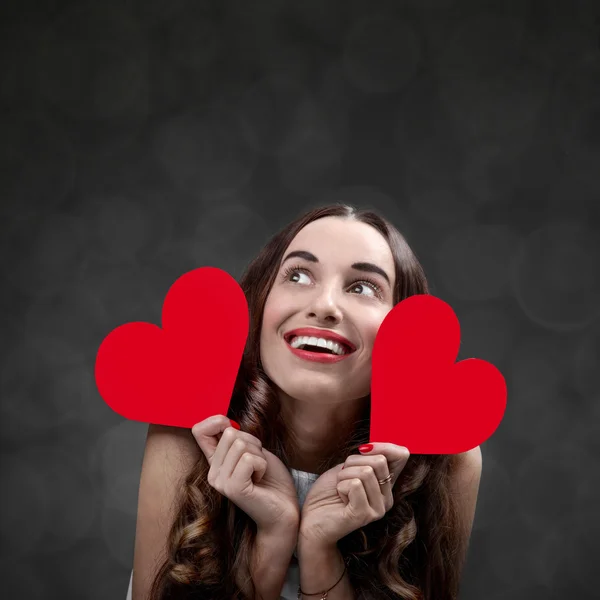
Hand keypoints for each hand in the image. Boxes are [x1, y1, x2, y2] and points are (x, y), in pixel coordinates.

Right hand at [192, 414, 299, 533]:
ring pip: (240, 444)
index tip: (234, 428)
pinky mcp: (233, 488)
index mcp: (215, 462)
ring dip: (259, 455)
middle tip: (257, 463)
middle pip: (229, 433)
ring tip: (259, 473)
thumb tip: (223, 420)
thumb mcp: (253, 451)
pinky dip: (261, 465)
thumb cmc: (272, 480)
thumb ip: (237, 438)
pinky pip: (248, 459)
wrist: (284, 511)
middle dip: (252, 443)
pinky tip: (260, 481)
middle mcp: (212, 473)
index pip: (199, 430)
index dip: (216, 421)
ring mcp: (220, 482)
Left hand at [299, 443, 409, 547]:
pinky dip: (341, 486)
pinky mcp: (365, 515)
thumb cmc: (328, 492)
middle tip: (343, 478)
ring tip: (340, 490)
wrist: (311, 519)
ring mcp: (378, 509)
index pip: (401, 455)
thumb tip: (372, 446)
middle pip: (379, 461)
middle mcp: (387, 498)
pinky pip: (354, 485)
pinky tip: (340, 500)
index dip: (384, 446)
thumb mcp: (349, 468)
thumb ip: (366, 458)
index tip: (363, 449)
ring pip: (365, 472)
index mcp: (386, 485)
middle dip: (353, 462)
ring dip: (344, 476)